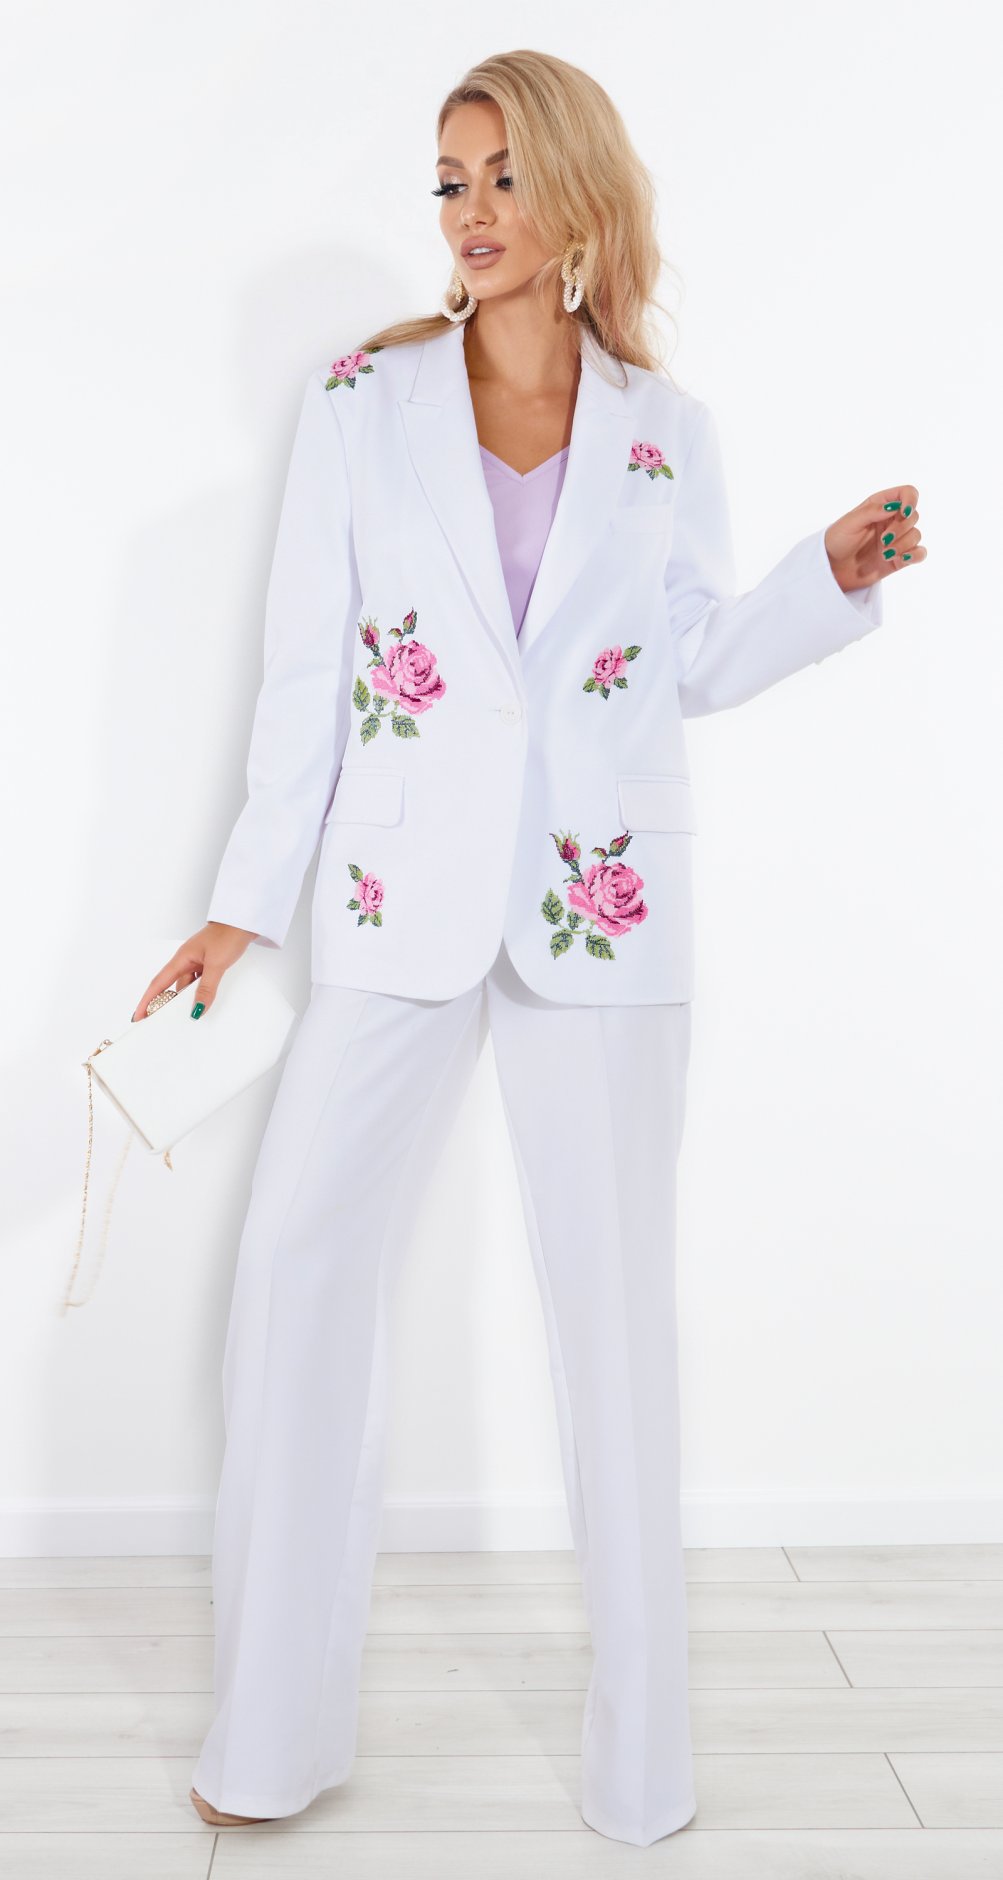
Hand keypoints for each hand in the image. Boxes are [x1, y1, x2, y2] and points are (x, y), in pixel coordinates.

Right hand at [131, 922, 256, 1022]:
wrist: (243, 921)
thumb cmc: (228, 935)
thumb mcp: (216, 965)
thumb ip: (206, 988)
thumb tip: (197, 1009)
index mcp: (181, 959)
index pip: (158, 984)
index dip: (147, 1001)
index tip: (138, 1016)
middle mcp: (186, 960)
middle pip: (169, 986)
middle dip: (161, 1004)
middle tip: (156, 1022)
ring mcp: (197, 961)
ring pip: (185, 985)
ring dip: (184, 999)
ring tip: (183, 1016)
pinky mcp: (208, 962)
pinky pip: (197, 981)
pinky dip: (197, 992)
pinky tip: (202, 1000)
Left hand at [824, 485, 925, 592]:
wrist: (831, 569)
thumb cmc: (837, 541)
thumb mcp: (850, 522)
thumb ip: (872, 511)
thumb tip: (895, 506)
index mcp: (880, 505)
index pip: (907, 493)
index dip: (911, 500)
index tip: (904, 512)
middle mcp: (891, 520)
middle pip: (913, 516)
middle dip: (901, 528)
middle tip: (883, 540)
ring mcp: (896, 539)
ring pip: (916, 535)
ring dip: (903, 545)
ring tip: (885, 554)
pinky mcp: (899, 558)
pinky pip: (919, 553)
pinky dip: (915, 555)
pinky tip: (902, 559)